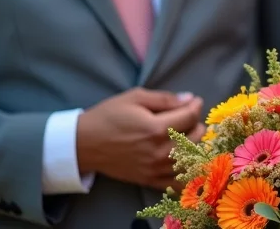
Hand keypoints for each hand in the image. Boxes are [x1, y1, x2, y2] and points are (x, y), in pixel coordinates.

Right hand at [75, 88, 203, 190]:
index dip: (196, 105)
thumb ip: (165, 98)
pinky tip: (185, 158)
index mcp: (156, 129)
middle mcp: (159, 151)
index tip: (194, 101)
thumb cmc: (108, 116)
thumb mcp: (135, 98)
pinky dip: (188, 171)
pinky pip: (178, 181)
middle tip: (188, 116)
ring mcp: (155, 169)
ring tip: (186, 134)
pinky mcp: (149, 180)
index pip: (190, 116)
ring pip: (191, 158)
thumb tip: (189, 99)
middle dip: (196, 123)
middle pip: (196, 137)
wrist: (83, 144)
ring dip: (194, 144)